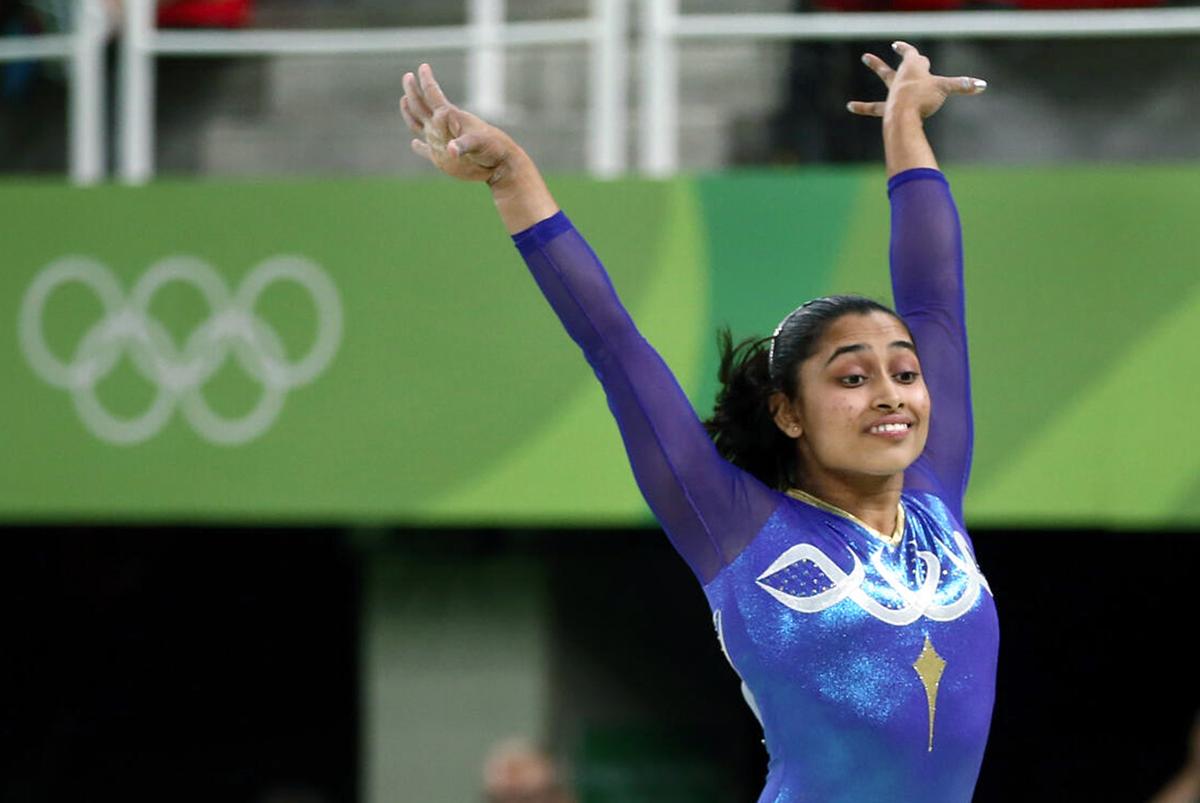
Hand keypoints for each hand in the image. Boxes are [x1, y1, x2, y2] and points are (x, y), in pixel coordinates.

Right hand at [400, 63, 518, 183]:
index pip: (434, 96)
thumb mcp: (478, 145)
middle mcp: (443, 127)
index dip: (427, 81)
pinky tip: (414, 143)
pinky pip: (427, 151)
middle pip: (422, 106)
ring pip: (420, 124)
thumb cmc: (492, 149)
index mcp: (450, 118)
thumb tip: (450, 151)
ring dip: (410, 113)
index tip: (423, 66)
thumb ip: (463, 145)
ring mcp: (442, 141)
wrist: (500, 164)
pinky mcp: (443, 158)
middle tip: (408, 76)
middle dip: (413, 91)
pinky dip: (420, 147)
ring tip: (404, 100)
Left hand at [847, 41, 985, 119]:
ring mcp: (892, 94)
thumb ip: (963, 86)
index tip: (897, 45)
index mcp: (913, 68)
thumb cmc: (924, 98)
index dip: (906, 51)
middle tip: (866, 57)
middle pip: (892, 69)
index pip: (910, 55)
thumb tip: (983, 85)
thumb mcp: (945, 89)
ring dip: (872, 75)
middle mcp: (900, 79)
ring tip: (859, 73)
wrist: (905, 114)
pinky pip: (871, 108)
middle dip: (881, 63)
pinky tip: (849, 106)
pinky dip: (862, 107)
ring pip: (881, 84)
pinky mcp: (886, 108)